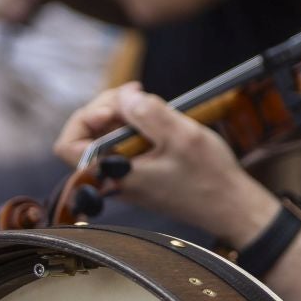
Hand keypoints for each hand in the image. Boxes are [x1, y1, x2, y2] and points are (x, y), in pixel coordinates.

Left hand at [53, 83, 281, 245]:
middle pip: (88, 134)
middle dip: (109, 107)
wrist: (232, 207)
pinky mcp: (141, 173)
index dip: (85, 117)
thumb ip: (148, 113)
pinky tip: (158, 118)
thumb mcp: (181, 136)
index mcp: (115, 174)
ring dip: (124, 113)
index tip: (116, 108)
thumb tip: (123, 97)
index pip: (68, 145)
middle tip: (137, 93)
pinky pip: (125, 144)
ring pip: (107, 136)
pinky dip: (136, 125)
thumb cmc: (209, 177)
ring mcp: (127, 176)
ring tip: (150, 102)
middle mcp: (115, 178)